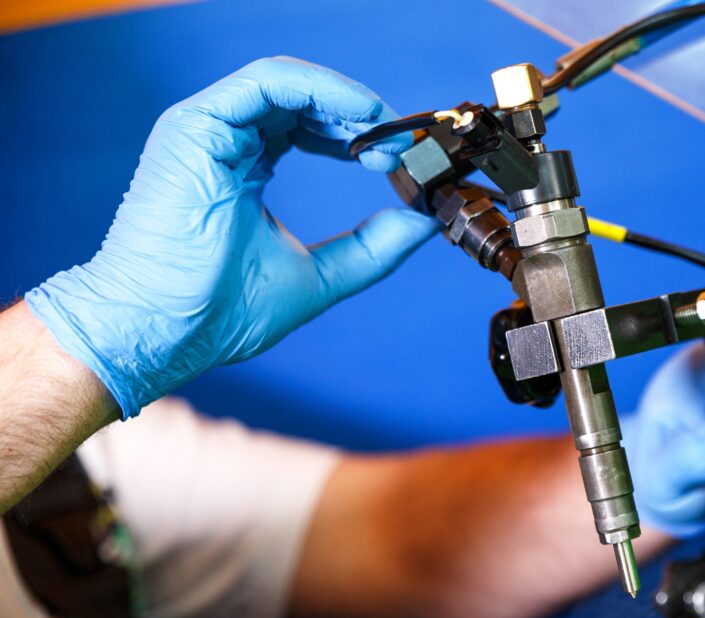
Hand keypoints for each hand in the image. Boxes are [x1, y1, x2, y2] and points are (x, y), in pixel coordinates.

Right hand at [25, 57, 436, 417]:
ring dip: (347, 101)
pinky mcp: (196, 125)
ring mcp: (207, 130)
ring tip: (387, 134)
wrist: (164, 332)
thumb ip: (373, 247)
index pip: (308, 127)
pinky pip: (266, 82)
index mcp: (244, 170)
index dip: (360, 135)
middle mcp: (224, 143)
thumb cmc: (221, 313)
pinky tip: (360, 116)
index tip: (400, 160)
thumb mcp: (320, 276)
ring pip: (287, 83)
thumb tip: (424, 221)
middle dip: (362, 117)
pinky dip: (320, 90)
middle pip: (303, 101)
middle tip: (405, 145)